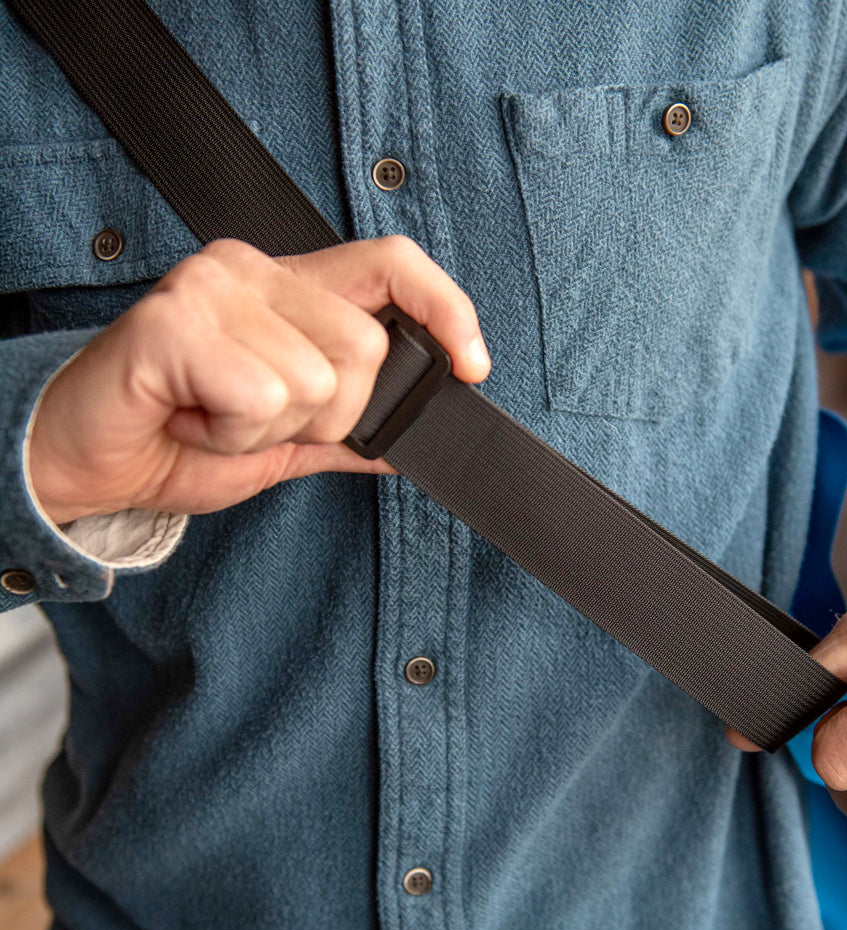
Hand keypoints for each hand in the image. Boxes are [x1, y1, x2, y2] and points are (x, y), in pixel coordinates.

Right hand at [29, 236, 489, 522]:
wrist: (90, 463)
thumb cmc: (180, 439)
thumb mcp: (283, 442)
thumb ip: (347, 430)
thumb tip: (412, 438)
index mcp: (290, 289)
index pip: (393, 264)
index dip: (448, 308)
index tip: (473, 366)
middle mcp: (254, 269)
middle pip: (367, 347)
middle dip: (326, 414)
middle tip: (256, 420)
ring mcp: (213, 287)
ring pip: (317, 380)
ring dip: (270, 429)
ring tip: (215, 418)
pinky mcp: (174, 320)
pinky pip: (260, 397)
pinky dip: (230, 435)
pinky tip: (190, 420)